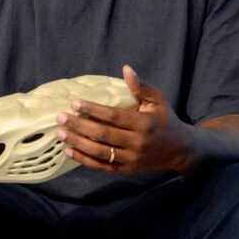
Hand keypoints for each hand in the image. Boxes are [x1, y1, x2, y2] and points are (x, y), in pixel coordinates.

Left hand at [55, 65, 194, 175]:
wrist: (179, 150)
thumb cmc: (165, 119)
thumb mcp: (158, 100)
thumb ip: (141, 86)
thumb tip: (126, 69)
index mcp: (144, 124)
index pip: (113, 116)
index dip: (93, 110)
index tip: (74, 103)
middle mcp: (137, 143)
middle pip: (102, 135)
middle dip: (79, 125)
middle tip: (60, 117)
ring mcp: (131, 159)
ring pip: (99, 152)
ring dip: (77, 143)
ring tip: (60, 133)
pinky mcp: (126, 169)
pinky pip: (102, 166)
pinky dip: (84, 160)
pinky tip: (69, 151)